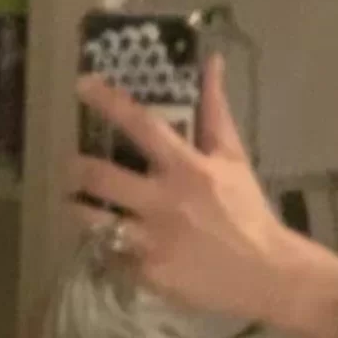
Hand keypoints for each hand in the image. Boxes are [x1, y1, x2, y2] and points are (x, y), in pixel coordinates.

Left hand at [72, 56, 309, 321]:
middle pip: (99, 178)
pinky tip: (110, 244)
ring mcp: (152, 240)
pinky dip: (106, 248)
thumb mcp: (234, 159)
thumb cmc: (247, 211)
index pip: (140, 126)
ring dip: (78, 210)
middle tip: (72, 169)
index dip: (108, 102)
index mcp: (186, 169)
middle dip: (75, 170)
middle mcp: (164, 202)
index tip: (82, 86)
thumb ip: (215, 112)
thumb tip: (210, 63)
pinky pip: (110, 256)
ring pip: (93, 221)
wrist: (265, 274)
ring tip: (76, 205)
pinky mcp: (147, 274)